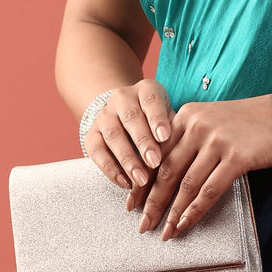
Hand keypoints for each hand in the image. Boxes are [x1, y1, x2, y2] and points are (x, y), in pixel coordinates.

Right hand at [82, 79, 173, 197]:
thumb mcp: (168, 115)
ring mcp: (104, 115)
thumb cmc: (156, 119)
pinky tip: (125, 182)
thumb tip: (180, 154)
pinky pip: (97, 152)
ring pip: (113, 136)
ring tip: (141, 179)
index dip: (157, 119)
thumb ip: (173, 130)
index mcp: (145, 89)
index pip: (151, 101)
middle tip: (154, 162)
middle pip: (131, 119)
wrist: (124, 113)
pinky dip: (110, 169)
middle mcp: (122, 98)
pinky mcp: (91, 134)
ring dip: (127, 159)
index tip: (165, 137)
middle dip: (143, 142)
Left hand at [134, 93, 271, 239]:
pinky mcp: (237, 156)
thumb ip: (184, 140)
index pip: (157, 153)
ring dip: (173, 212)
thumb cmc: (241, 123)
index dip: (143, 181)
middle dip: (152, 202)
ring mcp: (218, 140)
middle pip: (168, 170)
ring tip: (165, 232)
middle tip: (143, 224)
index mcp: (187, 115)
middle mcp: (199, 125)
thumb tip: (160, 177)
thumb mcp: (208, 121)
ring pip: (187, 184)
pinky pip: (210, 190)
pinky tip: (185, 224)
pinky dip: (195, 211)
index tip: (132, 202)